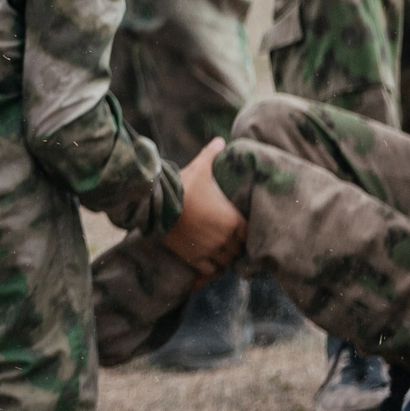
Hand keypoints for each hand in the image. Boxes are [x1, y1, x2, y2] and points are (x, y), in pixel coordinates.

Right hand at [162, 138, 247, 280]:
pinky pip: (210, 272)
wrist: (158, 201)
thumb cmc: (183, 184)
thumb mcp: (200, 167)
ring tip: (222, 255)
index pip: (251, 235)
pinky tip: (210, 265)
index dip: (248, 234)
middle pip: (241, 252)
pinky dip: (212, 270)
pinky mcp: (194, 258)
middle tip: (232, 242)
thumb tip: (220, 139)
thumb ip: (213, 154)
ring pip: (227, 264)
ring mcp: (210, 250)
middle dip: (237, 248)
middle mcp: (226, 239)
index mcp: (234, 221)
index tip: (242, 230)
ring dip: (226, 260)